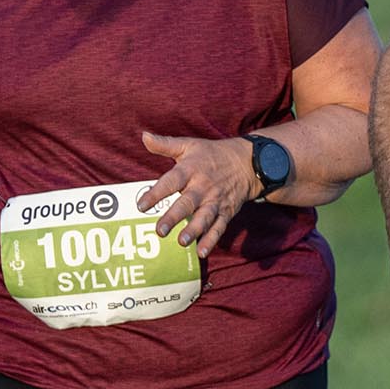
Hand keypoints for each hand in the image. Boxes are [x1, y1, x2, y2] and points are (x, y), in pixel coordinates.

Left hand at [138, 131, 258, 259]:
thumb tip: (144, 136)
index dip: (156, 193)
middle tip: (160, 230)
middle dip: (174, 217)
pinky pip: (219, 227)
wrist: (249, 163)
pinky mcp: (226, 212)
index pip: (171, 181)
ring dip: (194, 230)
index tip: (141, 205)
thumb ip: (165, 144)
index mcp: (191, 169)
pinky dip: (212, 240)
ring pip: (204, 217)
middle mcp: (203, 187)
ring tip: (182, 242)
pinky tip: (202, 252)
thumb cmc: (212, 154)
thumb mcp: (190, 145)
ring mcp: (216, 201)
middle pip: (187, 203)